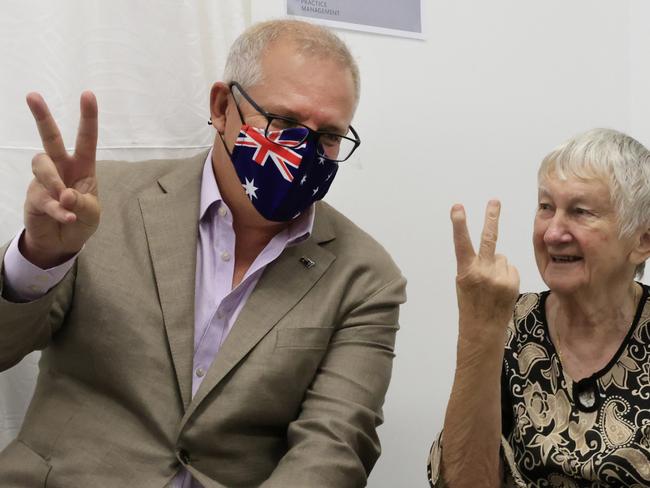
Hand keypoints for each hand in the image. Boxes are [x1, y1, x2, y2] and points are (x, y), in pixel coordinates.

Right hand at [22, 91, 99, 268]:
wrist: (63, 242)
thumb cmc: (81, 219)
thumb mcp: (91, 213)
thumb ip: (82, 203)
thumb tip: (65, 195)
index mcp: (82, 167)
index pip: (86, 139)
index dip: (88, 117)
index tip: (87, 94)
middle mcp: (62, 168)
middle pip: (50, 138)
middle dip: (42, 117)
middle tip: (32, 95)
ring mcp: (45, 180)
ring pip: (42, 165)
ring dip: (55, 182)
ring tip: (66, 201)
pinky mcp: (34, 196)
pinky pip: (42, 196)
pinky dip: (57, 209)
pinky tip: (66, 217)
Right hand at [451, 200, 519, 341]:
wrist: (482, 329)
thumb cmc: (470, 304)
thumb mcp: (463, 283)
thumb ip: (474, 265)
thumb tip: (495, 252)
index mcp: (465, 271)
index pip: (461, 243)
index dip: (459, 223)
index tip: (457, 207)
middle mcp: (482, 272)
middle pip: (489, 239)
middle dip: (492, 218)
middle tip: (495, 201)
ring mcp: (499, 277)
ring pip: (501, 258)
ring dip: (498, 266)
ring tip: (491, 285)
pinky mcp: (512, 282)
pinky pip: (510, 268)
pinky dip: (506, 275)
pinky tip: (500, 289)